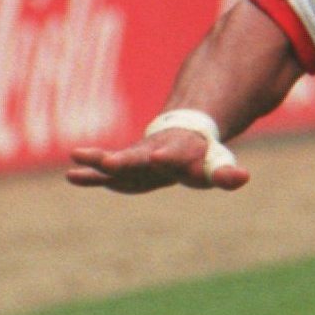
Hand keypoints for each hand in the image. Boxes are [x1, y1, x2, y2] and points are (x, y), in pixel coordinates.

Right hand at [66, 128, 249, 193]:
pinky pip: (103, 173)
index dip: (168, 157)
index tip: (159, 156)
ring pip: (117, 160)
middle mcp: (153, 152)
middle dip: (125, 159)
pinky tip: (72, 176)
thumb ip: (226, 174)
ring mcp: (136, 159)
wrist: (181, 137)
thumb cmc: (200, 156)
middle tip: (109, 160)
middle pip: (138, 156)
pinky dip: (90, 175)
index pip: (174, 155)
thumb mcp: (217, 166)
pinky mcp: (123, 169)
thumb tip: (243, 177)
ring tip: (77, 155)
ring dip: (100, 160)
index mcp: (178, 151)